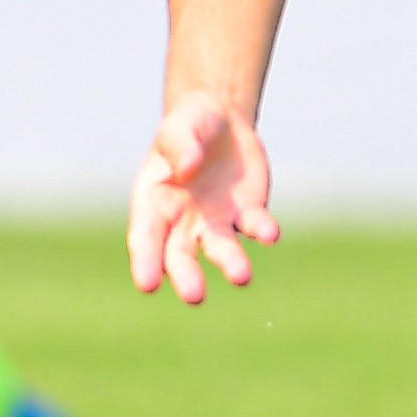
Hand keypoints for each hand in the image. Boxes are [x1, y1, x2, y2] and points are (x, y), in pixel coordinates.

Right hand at [128, 91, 277, 303]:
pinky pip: (255, 225)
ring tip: (241, 276)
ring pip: (221, 248)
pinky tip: (270, 234)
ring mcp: (216, 221)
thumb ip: (180, 145)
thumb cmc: (188, 126)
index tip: (148, 285)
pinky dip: (262, 231)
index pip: (145, 238)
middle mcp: (182, 222)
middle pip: (181, 255)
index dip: (145, 262)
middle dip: (187, 276)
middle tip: (195, 296)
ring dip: (231, 263)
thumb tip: (187, 166)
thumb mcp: (178, 126)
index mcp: (153, 203)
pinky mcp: (247, 213)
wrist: (221, 120)